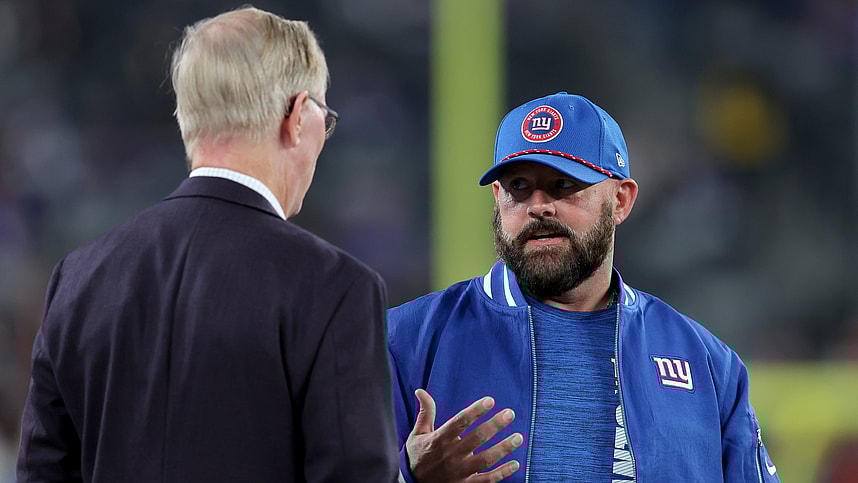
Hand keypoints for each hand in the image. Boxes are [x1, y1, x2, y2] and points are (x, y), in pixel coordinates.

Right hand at [406, 389, 522, 481]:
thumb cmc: (417, 456)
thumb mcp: (418, 433)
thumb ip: (425, 412)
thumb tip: (421, 391)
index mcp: (440, 439)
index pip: (460, 421)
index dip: (475, 410)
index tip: (490, 401)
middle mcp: (451, 455)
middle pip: (477, 438)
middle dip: (495, 425)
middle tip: (510, 413)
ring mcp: (459, 472)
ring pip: (486, 459)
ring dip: (504, 448)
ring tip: (518, 437)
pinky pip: (487, 480)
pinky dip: (503, 473)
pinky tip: (515, 463)